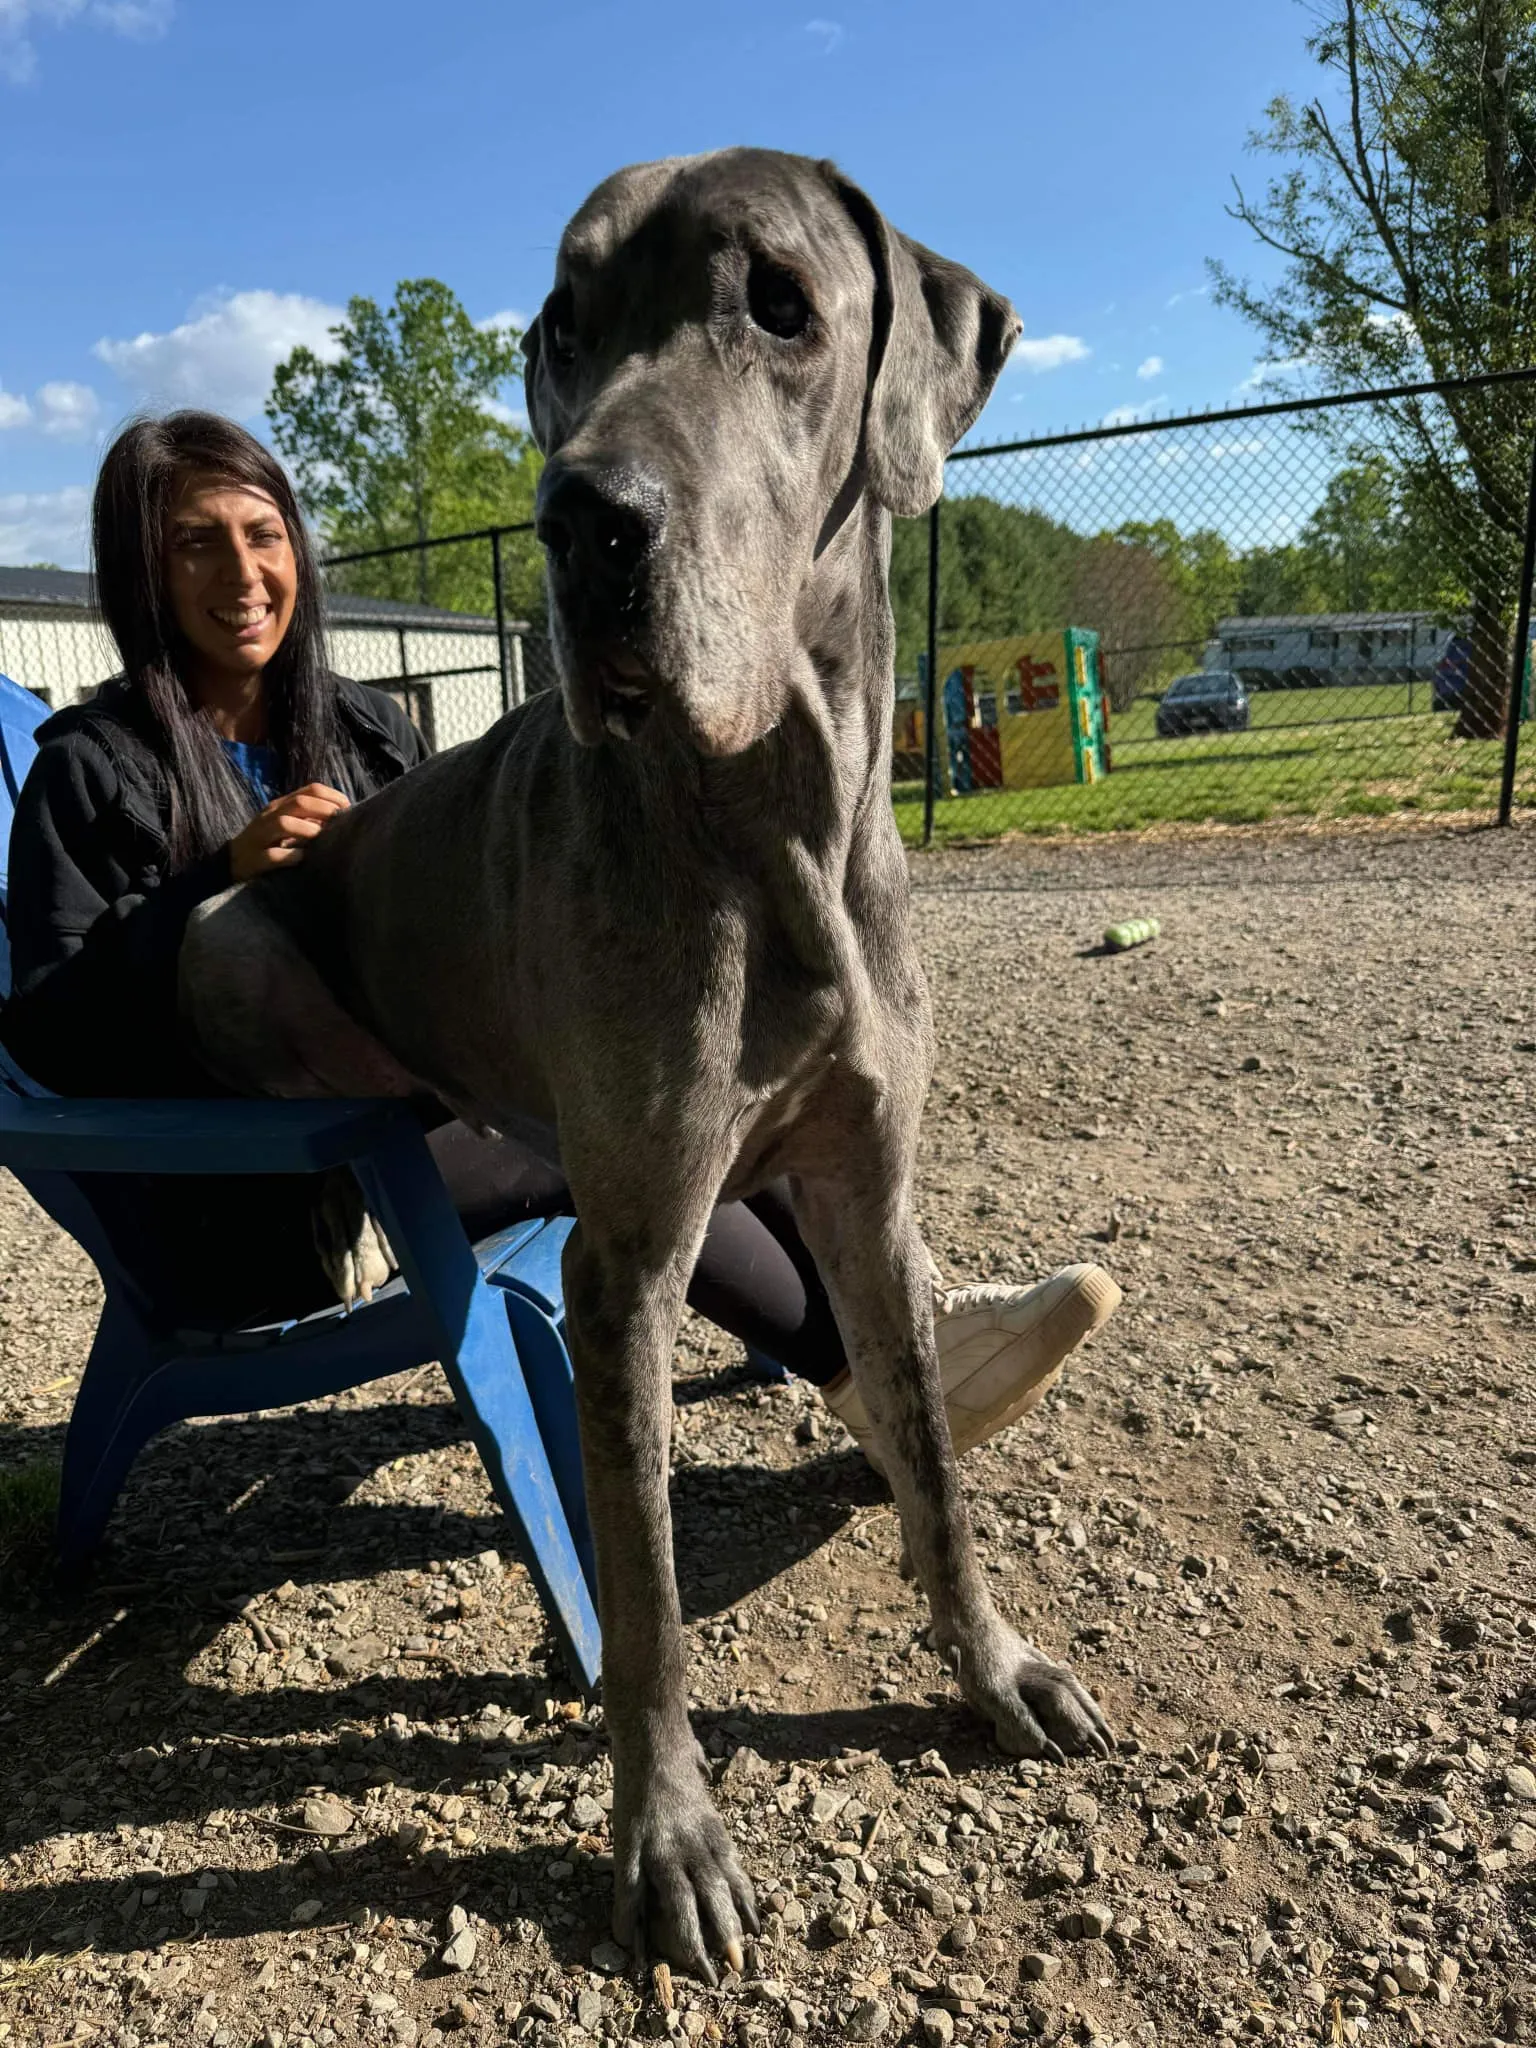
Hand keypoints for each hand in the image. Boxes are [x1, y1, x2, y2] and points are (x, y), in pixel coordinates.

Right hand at [228, 782, 349, 880]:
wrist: (232, 862)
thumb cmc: (269, 843)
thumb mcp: (288, 824)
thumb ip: (310, 818)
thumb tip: (341, 816)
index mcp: (281, 805)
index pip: (310, 790)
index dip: (332, 796)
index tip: (348, 808)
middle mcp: (270, 816)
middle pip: (299, 803)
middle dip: (324, 810)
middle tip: (340, 822)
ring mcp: (260, 836)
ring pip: (284, 824)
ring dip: (307, 830)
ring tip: (320, 838)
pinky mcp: (255, 859)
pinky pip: (274, 855)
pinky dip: (291, 856)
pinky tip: (302, 858)